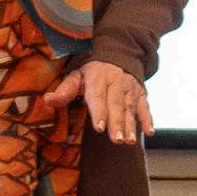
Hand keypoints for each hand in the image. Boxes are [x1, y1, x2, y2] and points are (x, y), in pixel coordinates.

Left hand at [37, 59, 152, 143]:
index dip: (99, 112)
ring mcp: (130, 88)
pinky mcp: (141, 93)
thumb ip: (64, 90)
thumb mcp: (77, 75)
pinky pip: (145, 107)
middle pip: (116, 104)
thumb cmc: (93, 70)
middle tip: (116, 140)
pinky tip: (149, 132)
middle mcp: (116, 82)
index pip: (98, 96)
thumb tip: (47, 100)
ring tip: (129, 141)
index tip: (99, 128)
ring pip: (130, 108)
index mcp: (97, 77)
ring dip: (131, 125)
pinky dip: (148, 119)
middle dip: (117, 123)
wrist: (120, 54)